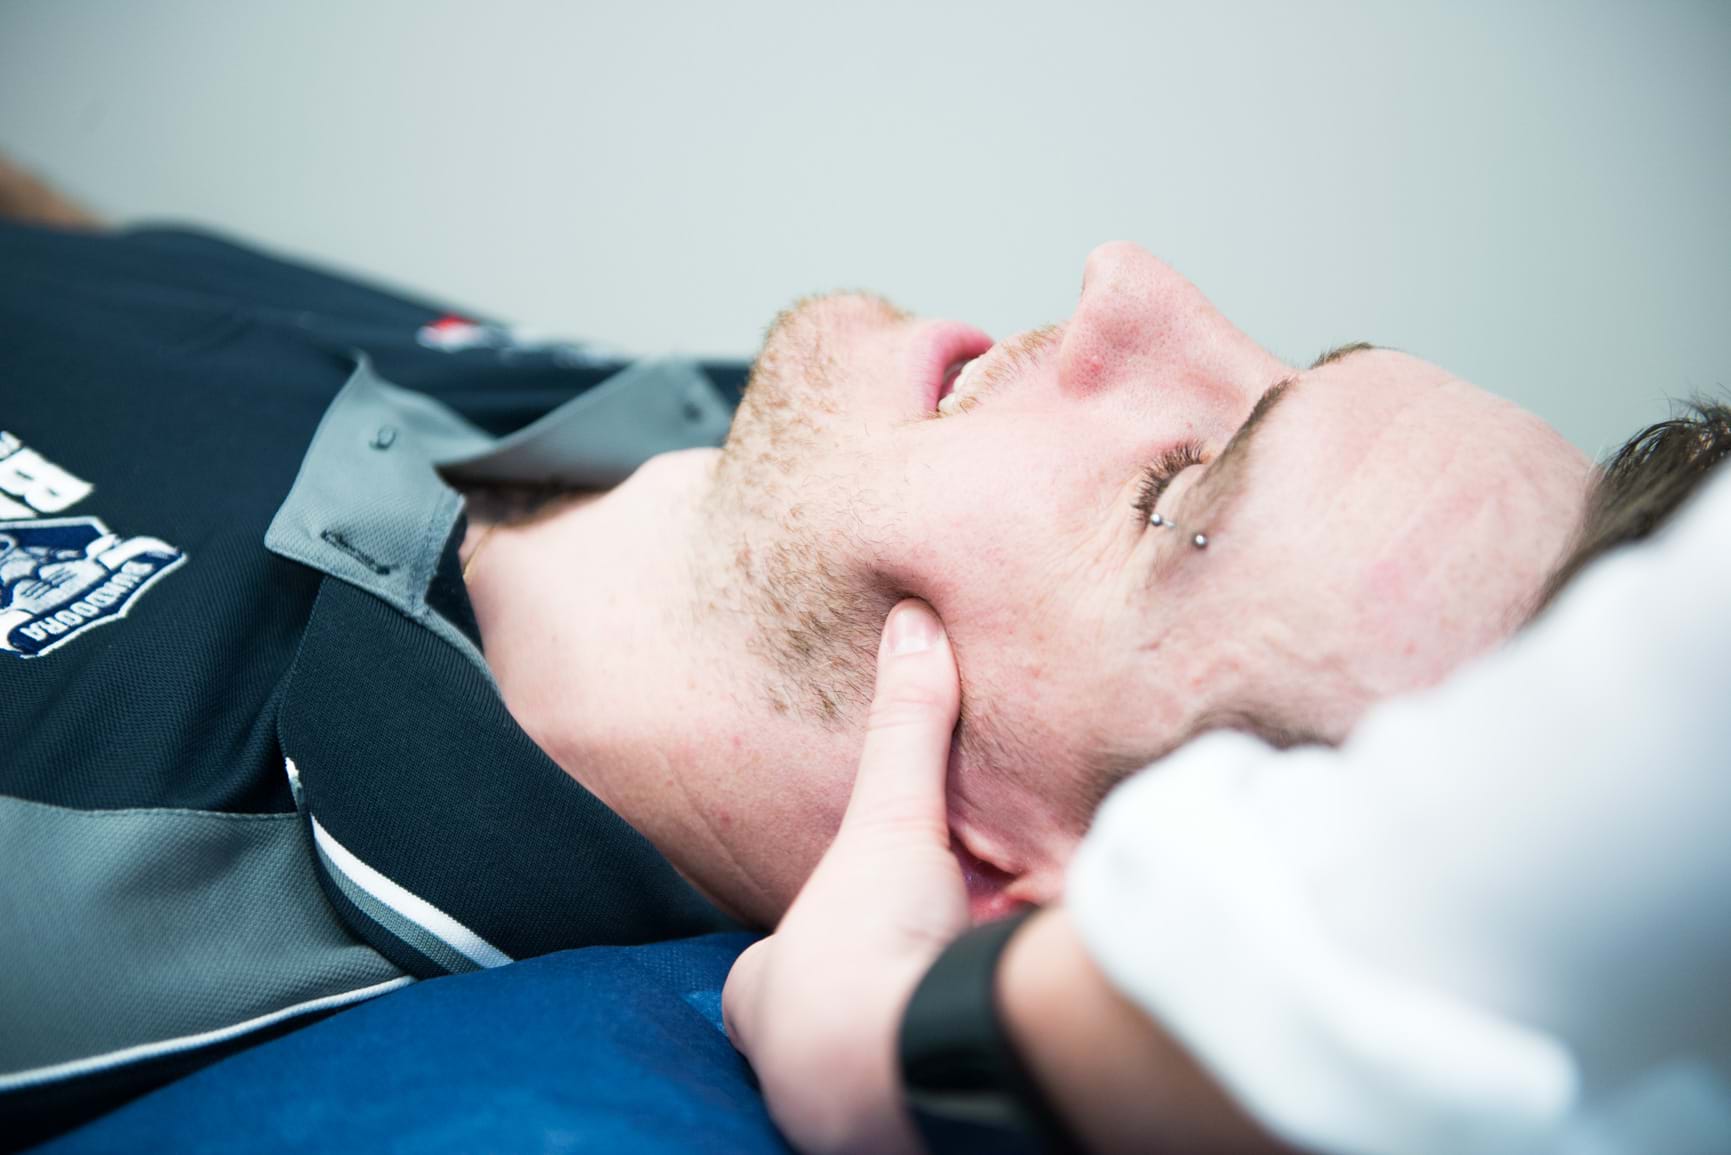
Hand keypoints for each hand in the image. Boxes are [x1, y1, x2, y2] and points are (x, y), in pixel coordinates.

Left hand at [724, 599, 968, 1153]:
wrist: (918, 1068)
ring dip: (898, 1045)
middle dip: (855, 1001)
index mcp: (764, 996)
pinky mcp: (906, 1142)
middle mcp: (792, 1068)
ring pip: (861, 1077)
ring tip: (941, 1011)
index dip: (802, 956)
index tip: (846, 934)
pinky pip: (916, 1105)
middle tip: (905, 967)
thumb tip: (911, 618)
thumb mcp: (894, 820)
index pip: (765, 979)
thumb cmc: (874, 949)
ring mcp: (842, 1119)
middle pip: (819, 1027)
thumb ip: (909, 726)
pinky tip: (980, 1052)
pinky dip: (945, 1077)